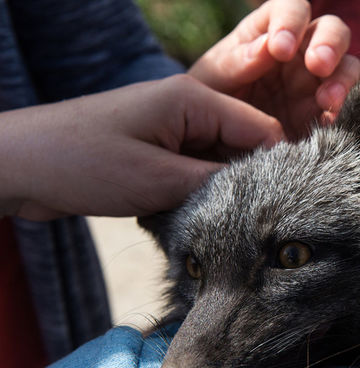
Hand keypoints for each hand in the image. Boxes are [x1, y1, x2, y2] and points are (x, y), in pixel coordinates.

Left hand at [0, 75, 282, 220]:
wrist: (20, 165)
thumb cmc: (83, 164)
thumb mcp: (159, 180)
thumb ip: (218, 183)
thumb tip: (262, 192)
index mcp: (194, 99)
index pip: (261, 129)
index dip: (275, 167)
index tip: (278, 206)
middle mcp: (189, 107)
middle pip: (243, 144)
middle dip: (247, 181)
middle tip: (246, 221)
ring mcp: (173, 127)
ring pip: (221, 160)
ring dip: (220, 189)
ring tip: (214, 219)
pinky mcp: (160, 148)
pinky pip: (196, 168)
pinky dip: (199, 191)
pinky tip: (191, 213)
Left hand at [189, 0, 359, 138]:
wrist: (214, 145)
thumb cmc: (210, 100)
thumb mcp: (212, 79)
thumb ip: (237, 62)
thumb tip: (267, 46)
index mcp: (270, 31)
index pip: (292, 9)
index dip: (291, 22)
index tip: (280, 49)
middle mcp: (301, 52)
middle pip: (332, 31)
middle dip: (330, 44)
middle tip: (318, 66)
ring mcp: (318, 83)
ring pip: (348, 66)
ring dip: (343, 79)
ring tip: (328, 101)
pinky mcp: (326, 115)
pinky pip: (347, 108)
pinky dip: (343, 114)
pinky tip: (328, 126)